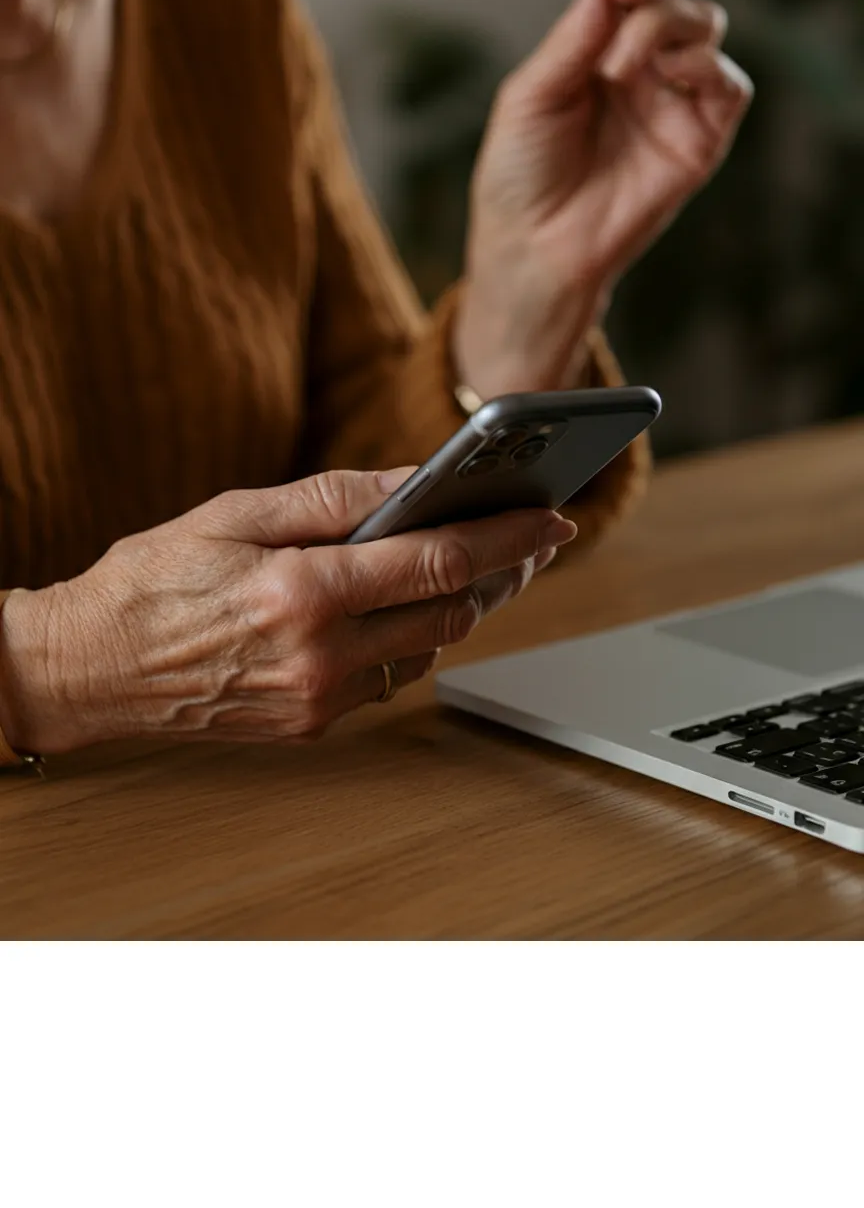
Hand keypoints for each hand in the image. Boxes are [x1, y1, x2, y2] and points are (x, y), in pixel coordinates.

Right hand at [0, 470, 575, 752]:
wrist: (91, 671)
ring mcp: (318, 700)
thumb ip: (332, 499)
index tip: (551, 519)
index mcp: (304, 591)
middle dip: (496, 574)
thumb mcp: (233, 513)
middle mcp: (320, 656)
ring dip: (452, 609)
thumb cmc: (149, 581)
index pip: (437, 562)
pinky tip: (394, 610)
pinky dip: (405, 641)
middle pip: (450, 613)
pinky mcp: (310, 726)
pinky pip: (387, 681)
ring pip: (427, 651)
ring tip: (459, 567)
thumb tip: (413, 480)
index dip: (506, 538)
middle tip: (520, 539)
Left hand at [454, 0, 753, 398]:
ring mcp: (671, 107)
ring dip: (670, 28)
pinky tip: (666, 76)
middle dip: (652, 1)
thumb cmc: (520, 179)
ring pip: (706, 31)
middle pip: (675, 4)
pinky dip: (707, 66)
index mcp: (596, 56)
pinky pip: (730, 87)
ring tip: (620, 68)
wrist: (534, 250)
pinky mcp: (698, 144)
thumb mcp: (531, 97)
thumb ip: (570, 40)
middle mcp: (639, 75)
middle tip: (618, 24)